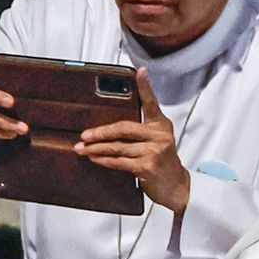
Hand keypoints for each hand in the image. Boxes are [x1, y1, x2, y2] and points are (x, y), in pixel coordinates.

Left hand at [72, 81, 190, 212]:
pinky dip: (104, 160)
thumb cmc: (162, 164)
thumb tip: (108, 130)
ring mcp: (154, 150)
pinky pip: (119, 161)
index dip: (145, 86)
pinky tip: (94, 158)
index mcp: (161, 125)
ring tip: (83, 148)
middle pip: (124, 128)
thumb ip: (140, 133)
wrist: (176, 188)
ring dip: (97, 148)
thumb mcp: (156, 142)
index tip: (141, 71)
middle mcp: (160, 135)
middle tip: (85, 134)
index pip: (151, 103)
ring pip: (118, 147)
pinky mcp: (147, 166)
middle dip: (101, 132)